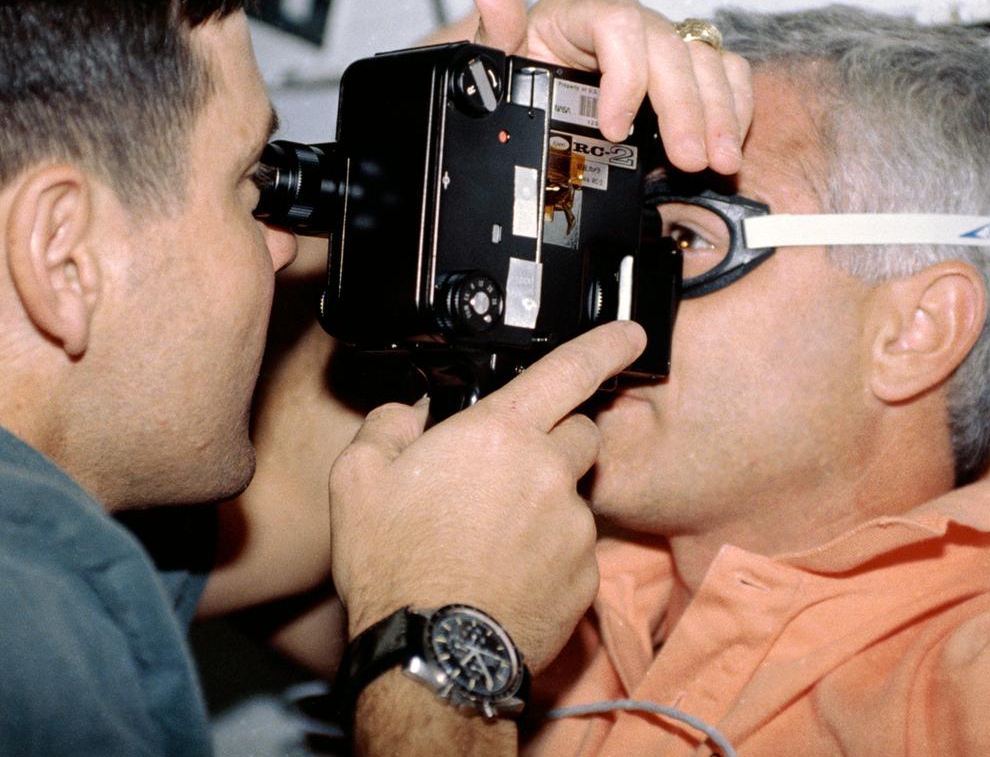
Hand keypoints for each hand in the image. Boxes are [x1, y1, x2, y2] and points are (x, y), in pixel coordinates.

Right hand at [329, 320, 645, 672]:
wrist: (433, 653)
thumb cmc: (394, 564)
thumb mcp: (358, 478)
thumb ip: (389, 425)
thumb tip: (409, 413)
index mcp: (500, 434)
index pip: (570, 369)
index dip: (606, 344)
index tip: (631, 335)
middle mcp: (550, 473)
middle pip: (581, 433)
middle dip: (557, 438)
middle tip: (511, 469)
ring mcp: (573, 527)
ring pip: (574, 496)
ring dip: (545, 503)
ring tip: (492, 539)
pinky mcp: (585, 577)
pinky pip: (575, 550)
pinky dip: (549, 554)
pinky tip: (507, 573)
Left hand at [470, 0, 752, 174]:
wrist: (539, 96)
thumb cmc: (520, 78)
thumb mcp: (499, 64)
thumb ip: (496, 32)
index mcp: (575, 12)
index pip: (616, 25)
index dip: (625, 76)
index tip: (615, 129)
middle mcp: (621, 17)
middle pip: (668, 47)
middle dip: (683, 108)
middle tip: (688, 159)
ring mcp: (656, 37)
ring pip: (702, 58)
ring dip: (717, 113)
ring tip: (720, 161)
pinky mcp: (682, 59)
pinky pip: (724, 68)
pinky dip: (733, 106)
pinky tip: (730, 141)